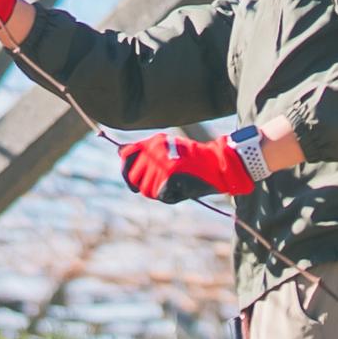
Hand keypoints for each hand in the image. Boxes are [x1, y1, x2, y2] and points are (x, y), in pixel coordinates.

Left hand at [119, 129, 257, 204]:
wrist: (218, 164)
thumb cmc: (193, 161)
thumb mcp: (167, 150)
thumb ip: (144, 152)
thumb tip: (119, 152)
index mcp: (153, 141)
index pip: (126, 156)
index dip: (125, 171)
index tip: (134, 182)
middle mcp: (154, 149)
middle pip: (133, 178)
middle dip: (144, 186)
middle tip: (162, 186)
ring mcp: (161, 161)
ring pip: (146, 190)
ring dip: (159, 193)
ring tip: (175, 186)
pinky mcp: (169, 174)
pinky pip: (160, 195)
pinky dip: (171, 197)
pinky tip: (182, 189)